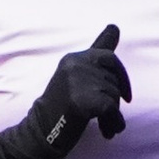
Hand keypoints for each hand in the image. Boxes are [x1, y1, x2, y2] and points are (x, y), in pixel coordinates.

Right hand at [15, 22, 130, 158]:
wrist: (39, 132)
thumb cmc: (60, 106)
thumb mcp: (74, 76)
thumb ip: (95, 55)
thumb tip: (114, 26)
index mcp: (73, 58)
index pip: (106, 55)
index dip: (120, 72)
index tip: (119, 56)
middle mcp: (75, 65)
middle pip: (114, 79)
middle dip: (115, 97)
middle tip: (110, 112)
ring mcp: (78, 82)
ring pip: (114, 95)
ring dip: (112, 114)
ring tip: (102, 124)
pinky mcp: (84, 101)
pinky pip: (112, 110)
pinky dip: (113, 123)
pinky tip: (108, 131)